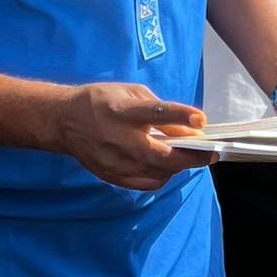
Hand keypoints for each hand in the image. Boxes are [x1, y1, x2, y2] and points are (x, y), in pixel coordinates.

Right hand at [52, 83, 205, 190]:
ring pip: (158, 172)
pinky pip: (147, 183)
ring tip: (187, 156)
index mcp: (122, 111)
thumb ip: (160, 110)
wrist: (64, 121)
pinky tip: (166, 166)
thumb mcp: (130, 93)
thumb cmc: (101, 101)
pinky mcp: (112, 176)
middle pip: (162, 155)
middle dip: (192, 156)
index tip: (202, 121)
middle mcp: (118, 138)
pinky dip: (163, 175)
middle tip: (212, 153)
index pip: (156, 114)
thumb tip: (189, 129)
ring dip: (179, 165)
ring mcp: (115, 161)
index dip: (181, 118)